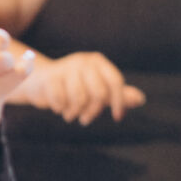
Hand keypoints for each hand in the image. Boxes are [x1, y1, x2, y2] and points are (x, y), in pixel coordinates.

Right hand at [11, 51, 145, 124]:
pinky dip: (61, 109)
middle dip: (94, 111)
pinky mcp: (50, 77)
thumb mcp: (97, 89)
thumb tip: (141, 99)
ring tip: (71, 114)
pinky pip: (61, 100)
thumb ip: (118, 95)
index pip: (115, 81)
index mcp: (98, 62)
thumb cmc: (73, 87)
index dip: (119, 101)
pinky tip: (59, 108)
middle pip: (99, 93)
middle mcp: (83, 61)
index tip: (118, 117)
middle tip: (86, 119)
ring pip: (80, 99)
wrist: (39, 82)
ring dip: (75, 113)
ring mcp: (66, 67)